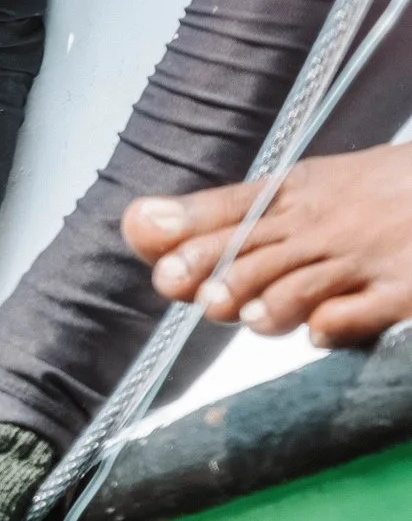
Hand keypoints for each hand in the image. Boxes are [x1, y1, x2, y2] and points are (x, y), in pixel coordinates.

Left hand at [124, 147, 411, 345]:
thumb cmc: (368, 199)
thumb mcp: (299, 192)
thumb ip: (217, 216)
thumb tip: (136, 223)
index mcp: (295, 196)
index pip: (233, 217)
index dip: (195, 244)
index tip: (166, 270)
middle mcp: (323, 227)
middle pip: (260, 255)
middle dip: (226, 277)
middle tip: (204, 297)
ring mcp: (362, 261)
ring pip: (303, 288)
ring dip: (272, 304)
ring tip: (252, 315)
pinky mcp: (401, 292)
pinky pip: (361, 314)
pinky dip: (337, 322)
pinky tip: (320, 328)